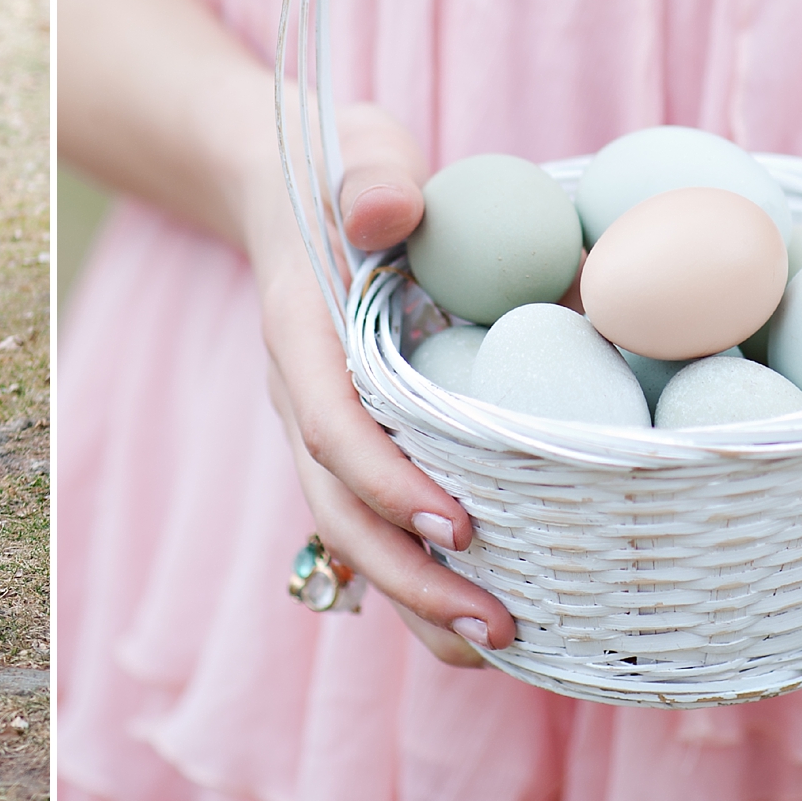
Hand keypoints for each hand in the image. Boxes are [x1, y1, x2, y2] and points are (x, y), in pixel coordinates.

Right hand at [247, 103, 518, 666]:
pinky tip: (498, 616)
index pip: (334, 426)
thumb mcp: (361, 152)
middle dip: (412, 578)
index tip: (460, 526)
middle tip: (498, 628)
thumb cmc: (349, 167)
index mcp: (302, 336)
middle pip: (340, 509)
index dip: (388, 484)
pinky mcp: (359, 444)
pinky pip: (381, 523)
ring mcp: (327, 430)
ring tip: (502, 648)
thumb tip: (389, 207)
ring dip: (420, 599)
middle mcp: (305, 399)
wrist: (298, 187)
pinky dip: (427, 574)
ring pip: (356, 535)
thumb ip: (373, 177)